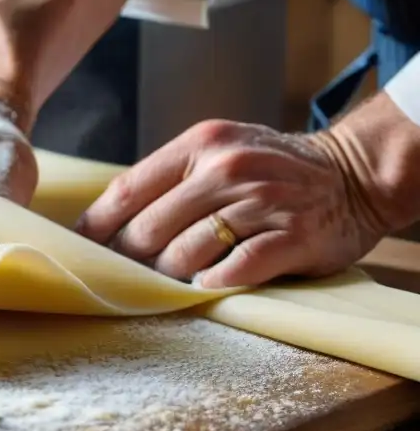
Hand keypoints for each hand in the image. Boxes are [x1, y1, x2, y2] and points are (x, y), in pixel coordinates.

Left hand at [75, 119, 388, 288]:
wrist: (351, 174)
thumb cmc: (269, 168)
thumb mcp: (217, 152)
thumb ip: (169, 179)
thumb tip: (107, 221)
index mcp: (201, 145)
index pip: (128, 190)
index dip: (96, 226)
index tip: (79, 249)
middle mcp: (228, 169)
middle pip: (149, 229)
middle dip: (128, 260)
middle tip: (121, 277)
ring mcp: (262, 202)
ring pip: (185, 254)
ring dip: (168, 276)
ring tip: (166, 282)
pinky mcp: (292, 236)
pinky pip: (236, 270)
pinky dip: (213, 283)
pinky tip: (205, 286)